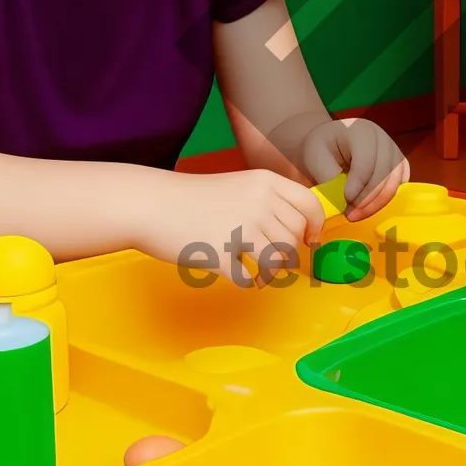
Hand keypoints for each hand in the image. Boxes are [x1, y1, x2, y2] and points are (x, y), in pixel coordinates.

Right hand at [142, 169, 324, 287]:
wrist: (150, 204)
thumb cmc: (192, 197)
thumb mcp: (239, 185)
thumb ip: (268, 202)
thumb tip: (299, 233)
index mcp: (265, 182)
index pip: (309, 205)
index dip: (315, 227)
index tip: (310, 241)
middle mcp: (259, 203)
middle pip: (294, 239)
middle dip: (288, 255)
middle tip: (272, 260)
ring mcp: (240, 229)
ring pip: (278, 261)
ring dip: (271, 273)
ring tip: (258, 272)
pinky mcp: (221, 256)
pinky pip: (249, 280)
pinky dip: (248, 283)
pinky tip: (237, 275)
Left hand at [301, 118, 408, 221]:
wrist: (327, 143)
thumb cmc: (320, 149)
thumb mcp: (316, 160)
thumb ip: (330, 179)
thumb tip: (343, 201)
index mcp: (360, 131)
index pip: (367, 160)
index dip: (359, 184)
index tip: (346, 200)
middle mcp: (382, 138)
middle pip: (385, 172)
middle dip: (369, 198)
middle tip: (351, 214)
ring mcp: (393, 150)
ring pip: (395, 180)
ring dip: (378, 202)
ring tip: (357, 214)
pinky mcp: (398, 164)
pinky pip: (400, 184)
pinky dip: (386, 199)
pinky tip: (369, 208)